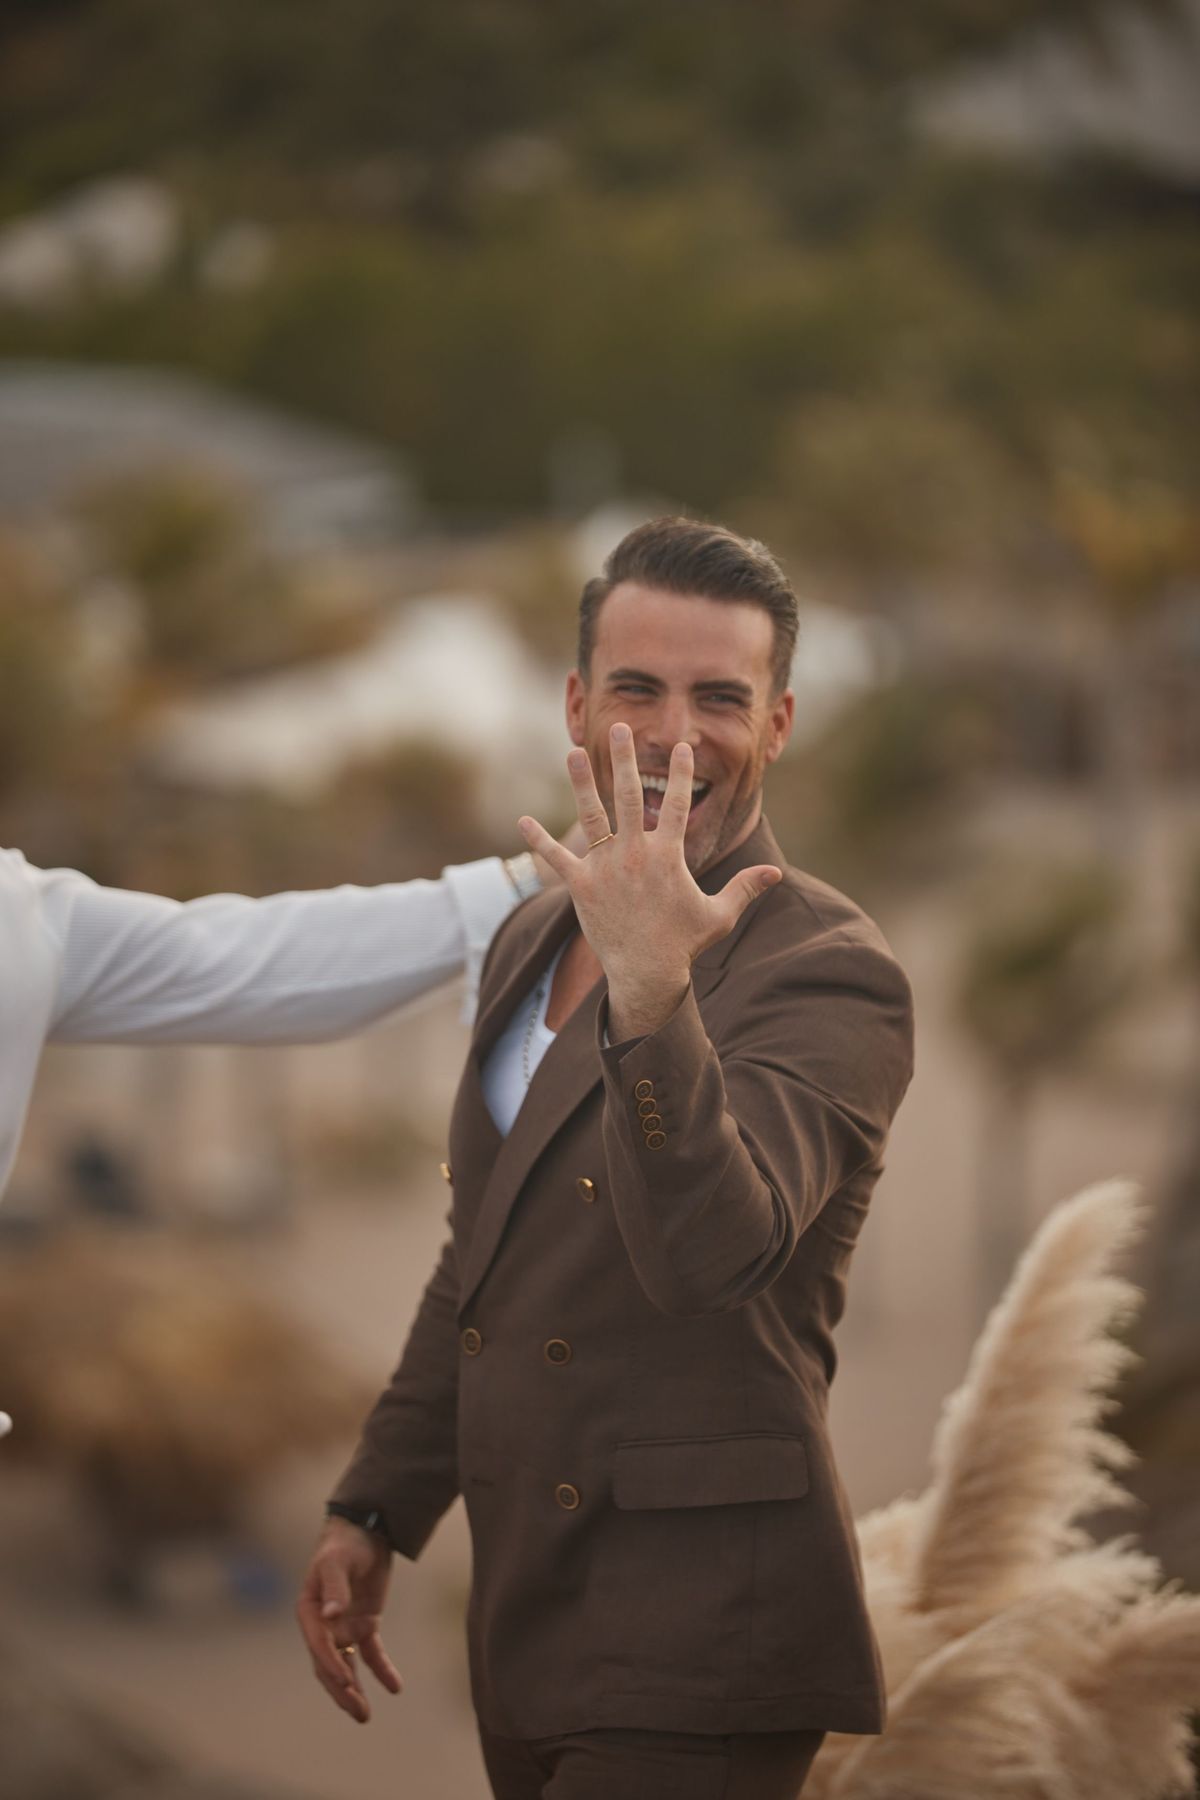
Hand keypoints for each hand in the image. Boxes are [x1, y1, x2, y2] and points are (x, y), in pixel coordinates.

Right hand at [296, 1518, 401, 1723]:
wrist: (367, 1528)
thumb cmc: (345, 1542)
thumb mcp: (338, 1561)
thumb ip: (335, 1587)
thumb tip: (331, 1616)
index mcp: (310, 1610)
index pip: (318, 1644)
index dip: (330, 1663)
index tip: (346, 1682)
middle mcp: (324, 1624)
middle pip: (329, 1664)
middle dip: (341, 1691)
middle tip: (358, 1713)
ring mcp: (344, 1626)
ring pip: (348, 1665)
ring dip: (355, 1690)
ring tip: (365, 1715)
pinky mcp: (365, 1624)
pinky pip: (372, 1653)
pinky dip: (382, 1670)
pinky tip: (395, 1687)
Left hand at [518, 724, 780, 1038]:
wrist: (646, 974)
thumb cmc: (684, 945)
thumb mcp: (719, 914)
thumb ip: (745, 888)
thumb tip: (777, 874)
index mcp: (668, 855)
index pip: (680, 804)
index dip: (682, 774)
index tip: (681, 746)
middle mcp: (635, 853)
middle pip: (631, 795)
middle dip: (626, 758)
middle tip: (619, 728)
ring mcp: (606, 868)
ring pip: (592, 815)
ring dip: (582, 782)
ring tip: (574, 752)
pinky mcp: (581, 886)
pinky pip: (556, 858)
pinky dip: (539, 840)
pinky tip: (522, 820)